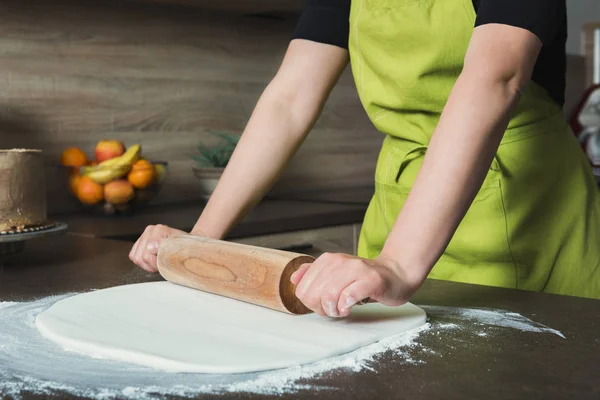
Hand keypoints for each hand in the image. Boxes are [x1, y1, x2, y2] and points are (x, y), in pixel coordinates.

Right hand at [129, 224, 187, 271]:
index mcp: (159, 230)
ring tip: (158, 263)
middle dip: (152, 265)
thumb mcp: (182, 247)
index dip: (156, 262)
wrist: (185, 243)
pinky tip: (153, 262)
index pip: (149, 251)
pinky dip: (143, 263)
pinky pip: (134, 256)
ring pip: (136, 257)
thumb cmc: (184, 246)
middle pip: (142, 256)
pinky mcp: (139, 243)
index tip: (165, 263)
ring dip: (147, 265)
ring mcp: (143, 236)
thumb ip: (168, 247)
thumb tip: (152, 247)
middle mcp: (150, 230)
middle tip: (163, 265)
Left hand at [290, 252, 419, 317]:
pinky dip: (346, 306)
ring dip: (334, 309)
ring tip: (342, 309)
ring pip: (329, 295)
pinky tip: (350, 306)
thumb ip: (313, 274)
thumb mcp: (335, 274)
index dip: (310, 303)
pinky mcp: (370, 280)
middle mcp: (339, 261)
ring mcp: (355, 269)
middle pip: (313, 294)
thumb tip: (294, 279)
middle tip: (333, 309)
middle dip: (320, 308)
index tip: (323, 305)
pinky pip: (348, 297)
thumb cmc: (364, 278)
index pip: (302, 288)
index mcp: (327, 260)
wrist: (395, 274)